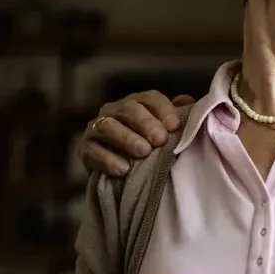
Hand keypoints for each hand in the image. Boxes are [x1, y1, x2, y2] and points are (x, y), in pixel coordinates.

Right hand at [79, 91, 195, 175]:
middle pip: (128, 109)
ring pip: (107, 126)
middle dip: (146, 123)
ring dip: (126, 138)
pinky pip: (92, 151)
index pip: (150, 98)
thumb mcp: (168, 132)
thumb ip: (181, 116)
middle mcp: (115, 111)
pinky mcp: (85, 149)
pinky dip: (107, 159)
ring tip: (144, 152)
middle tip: (160, 139)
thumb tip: (189, 103)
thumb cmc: (152, 148)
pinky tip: (123, 169)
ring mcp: (97, 128)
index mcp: (138, 103)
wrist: (123, 175)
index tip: (175, 126)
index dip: (163, 109)